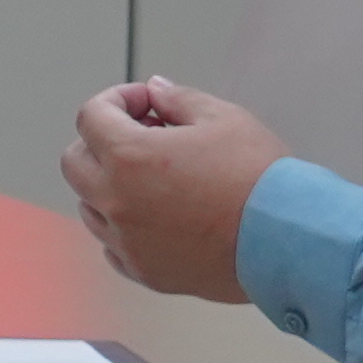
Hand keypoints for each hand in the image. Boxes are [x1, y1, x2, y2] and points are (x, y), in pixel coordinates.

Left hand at [62, 76, 283, 301]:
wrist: (287, 240)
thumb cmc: (258, 177)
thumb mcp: (223, 118)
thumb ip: (177, 99)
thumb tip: (155, 90)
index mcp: (129, 157)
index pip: (91, 117)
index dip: (117, 100)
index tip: (146, 104)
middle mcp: (116, 202)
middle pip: (75, 162)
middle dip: (102, 141)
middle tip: (144, 136)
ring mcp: (126, 242)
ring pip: (89, 206)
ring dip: (110, 184)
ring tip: (155, 177)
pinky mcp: (144, 271)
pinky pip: (112, 245)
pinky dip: (123, 226)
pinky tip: (157, 215)